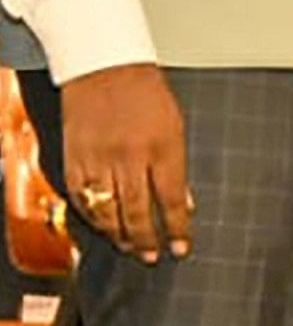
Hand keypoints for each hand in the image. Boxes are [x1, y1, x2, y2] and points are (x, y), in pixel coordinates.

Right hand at [58, 62, 191, 262]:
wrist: (105, 69)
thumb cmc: (147, 95)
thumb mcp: (176, 127)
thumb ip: (178, 167)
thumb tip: (186, 204)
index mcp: (163, 148)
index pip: (172, 200)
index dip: (178, 229)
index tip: (182, 249)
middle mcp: (130, 158)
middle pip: (138, 212)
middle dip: (147, 240)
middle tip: (153, 257)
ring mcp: (99, 160)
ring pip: (108, 212)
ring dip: (120, 235)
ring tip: (130, 248)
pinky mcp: (74, 160)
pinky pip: (82, 200)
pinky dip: (93, 218)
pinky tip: (104, 227)